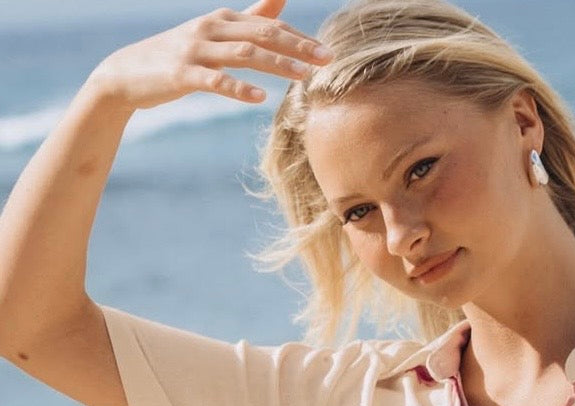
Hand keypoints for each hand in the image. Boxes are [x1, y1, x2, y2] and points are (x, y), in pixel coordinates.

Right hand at [86, 0, 332, 114]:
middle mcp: (211, 28)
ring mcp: (196, 50)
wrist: (127, 73)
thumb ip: (248, 18)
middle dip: (297, 46)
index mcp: (222, 20)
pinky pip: (215, 80)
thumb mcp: (214, 34)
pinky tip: (259, 99)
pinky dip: (238, 88)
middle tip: (326, 60)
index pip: (268, 25)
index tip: (327, 53)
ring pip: (243, 54)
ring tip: (303, 77)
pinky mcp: (182, 74)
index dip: (299, 37)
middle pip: (262, 34)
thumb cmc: (177, 56)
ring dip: (276, 64)